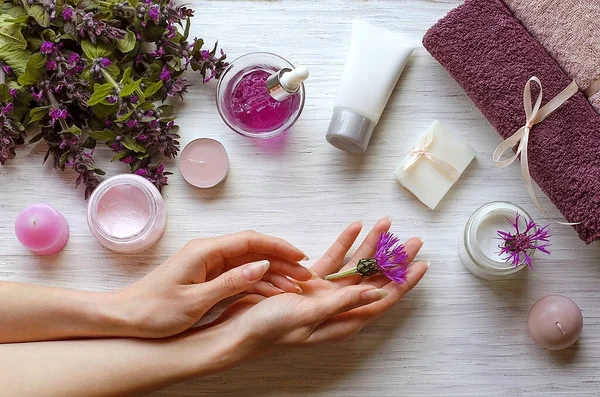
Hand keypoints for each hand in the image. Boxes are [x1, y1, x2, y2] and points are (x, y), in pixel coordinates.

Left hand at [111, 231, 311, 337]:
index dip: (278, 247)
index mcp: (205, 252)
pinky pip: (239, 274)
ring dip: (273, 272)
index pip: (250, 241)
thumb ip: (230, 282)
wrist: (125, 318)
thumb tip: (261, 266)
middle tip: (304, 276)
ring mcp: (209, 264)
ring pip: (249, 262)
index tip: (299, 256)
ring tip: (295, 286)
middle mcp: (209, 252)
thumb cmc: (153, 311)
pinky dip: (258, 282)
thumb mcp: (195, 301)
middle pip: (254, 250)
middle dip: (281, 261)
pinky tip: (273, 291)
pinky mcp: (208, 276)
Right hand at [198, 218, 427, 360]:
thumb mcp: (308, 316)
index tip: (421, 265)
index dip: (403, 282)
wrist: (237, 331)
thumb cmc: (269, 330)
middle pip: (374, 279)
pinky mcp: (309, 283)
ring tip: (385, 224)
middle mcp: (339, 306)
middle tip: (412, 239)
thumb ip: (343, 302)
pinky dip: (342, 243)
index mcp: (343, 318)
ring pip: (355, 265)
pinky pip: (331, 259)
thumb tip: (378, 292)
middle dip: (393, 259)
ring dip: (370, 245)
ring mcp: (324, 293)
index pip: (383, 298)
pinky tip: (353, 227)